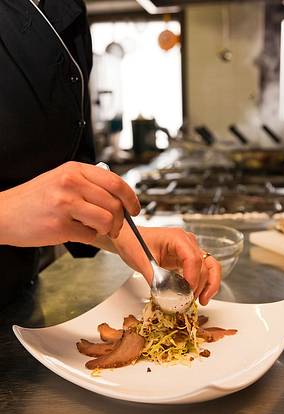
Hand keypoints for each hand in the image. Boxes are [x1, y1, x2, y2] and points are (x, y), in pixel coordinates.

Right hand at [0, 161, 139, 246]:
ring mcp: (65, 204)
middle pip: (115, 204)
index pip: (116, 183)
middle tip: (114, 226)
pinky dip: (88, 238)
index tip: (135, 208)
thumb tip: (118, 198)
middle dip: (120, 220)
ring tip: (95, 229)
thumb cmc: (34, 199)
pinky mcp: (60, 226)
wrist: (3, 213)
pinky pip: (90, 236)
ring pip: (106, 221)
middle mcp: (71, 183)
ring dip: (106, 230)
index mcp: (75, 169)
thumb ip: (88, 184)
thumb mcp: (61, 179)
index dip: (131, 198)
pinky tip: (75, 232)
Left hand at [111, 225, 220, 304]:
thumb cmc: (134, 242)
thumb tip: (166, 296)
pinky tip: (201, 295)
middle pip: (204, 264)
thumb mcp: (142, 261)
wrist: (128, 238)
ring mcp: (189, 250)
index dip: (193, 277)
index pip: (192, 258)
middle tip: (190, 300)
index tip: (187, 292)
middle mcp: (187, 242)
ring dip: (209, 284)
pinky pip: (203, 270)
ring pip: (210, 266)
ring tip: (202, 300)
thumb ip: (155, 278)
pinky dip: (205, 283)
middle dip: (200, 285)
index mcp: (177, 238)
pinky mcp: (187, 259)